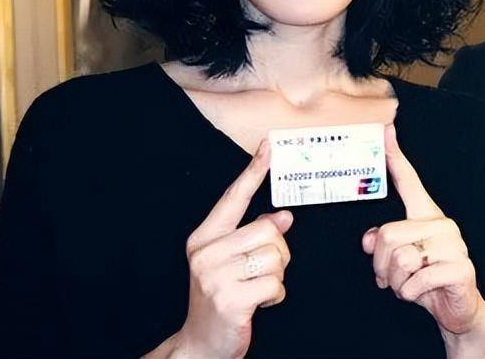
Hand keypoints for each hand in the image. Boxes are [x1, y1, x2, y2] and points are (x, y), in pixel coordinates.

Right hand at [171, 140, 292, 358]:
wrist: (201, 344)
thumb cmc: (220, 298)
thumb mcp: (230, 263)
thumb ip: (253, 236)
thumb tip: (284, 216)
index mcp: (204, 239)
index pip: (233, 198)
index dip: (253, 171)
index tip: (269, 145)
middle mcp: (206, 253)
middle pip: (269, 230)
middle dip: (277, 254)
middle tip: (260, 273)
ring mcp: (215, 277)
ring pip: (276, 258)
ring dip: (276, 277)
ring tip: (255, 289)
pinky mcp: (230, 299)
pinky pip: (276, 284)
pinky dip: (275, 296)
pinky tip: (257, 304)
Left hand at [362, 125, 484, 342]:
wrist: (459, 310)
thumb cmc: (428, 281)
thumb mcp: (399, 262)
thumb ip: (383, 246)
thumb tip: (369, 239)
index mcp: (427, 217)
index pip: (410, 182)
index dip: (396, 157)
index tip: (386, 130)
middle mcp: (442, 224)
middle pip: (388, 235)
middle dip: (381, 265)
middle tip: (391, 278)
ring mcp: (454, 244)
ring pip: (400, 258)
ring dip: (396, 282)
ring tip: (409, 285)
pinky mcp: (460, 267)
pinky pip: (416, 279)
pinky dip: (410, 294)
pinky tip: (422, 293)